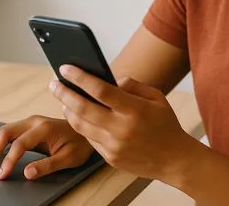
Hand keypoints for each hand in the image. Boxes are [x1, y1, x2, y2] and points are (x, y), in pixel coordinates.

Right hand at [0, 115, 94, 179]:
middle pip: (4, 133)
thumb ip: (48, 165)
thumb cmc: (80, 144)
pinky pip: (7, 132)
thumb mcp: (68, 158)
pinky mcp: (27, 126)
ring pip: (2, 131)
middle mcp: (33, 121)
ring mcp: (29, 122)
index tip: (1, 175)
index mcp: (44, 128)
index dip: (8, 161)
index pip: (19, 144)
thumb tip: (27, 173)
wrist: (87, 128)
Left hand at [50, 65, 197, 181]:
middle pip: (83, 108)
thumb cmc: (165, 124)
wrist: (174, 160)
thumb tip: (109, 80)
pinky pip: (88, 138)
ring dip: (66, 109)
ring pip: (80, 125)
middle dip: (63, 93)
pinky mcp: (109, 158)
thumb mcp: (156, 97)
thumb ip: (132, 85)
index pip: (100, 90)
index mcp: (135, 110)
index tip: (65, 68)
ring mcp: (114, 146)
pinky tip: (76, 115)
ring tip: (62, 98)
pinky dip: (80, 125)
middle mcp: (121, 129)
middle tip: (53, 83)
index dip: (80, 78)